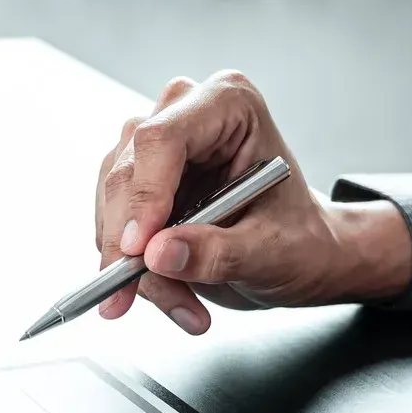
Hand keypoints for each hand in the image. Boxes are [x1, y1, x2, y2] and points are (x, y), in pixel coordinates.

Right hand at [95, 71, 411, 334]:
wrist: (298, 253)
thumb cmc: (299, 238)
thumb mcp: (272, 252)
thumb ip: (218, 252)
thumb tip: (158, 255)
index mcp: (228, 106)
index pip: (162, 138)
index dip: (144, 194)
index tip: (139, 249)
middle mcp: (183, 116)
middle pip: (127, 174)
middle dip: (129, 245)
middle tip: (133, 297)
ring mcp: (153, 150)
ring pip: (112, 207)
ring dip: (135, 268)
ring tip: (183, 306)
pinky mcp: (136, 183)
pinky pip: (113, 229)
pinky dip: (135, 272)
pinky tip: (173, 295)